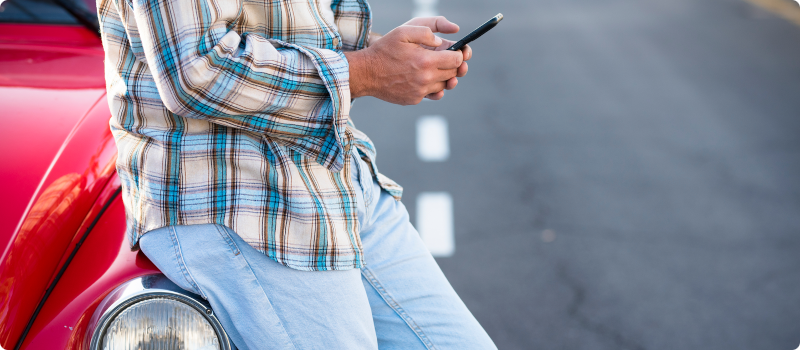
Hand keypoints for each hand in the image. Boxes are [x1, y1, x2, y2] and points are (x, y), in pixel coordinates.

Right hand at [345, 18, 465, 104]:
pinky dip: (430, 86)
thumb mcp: (403, 31)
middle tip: (448, 58)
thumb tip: (441, 42)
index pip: (457, 60)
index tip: (457, 51)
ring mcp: (420, 92)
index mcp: (426, 61)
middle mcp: (425, 79)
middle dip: (454, 65)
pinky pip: (431, 94)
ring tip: (433, 68)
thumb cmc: (384, 50)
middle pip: (453, 74)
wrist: (366, 73)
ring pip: (444, 86)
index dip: (460, 54)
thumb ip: (426, 32)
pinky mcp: (414, 100)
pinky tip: (422, 78)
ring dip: (443, 77)